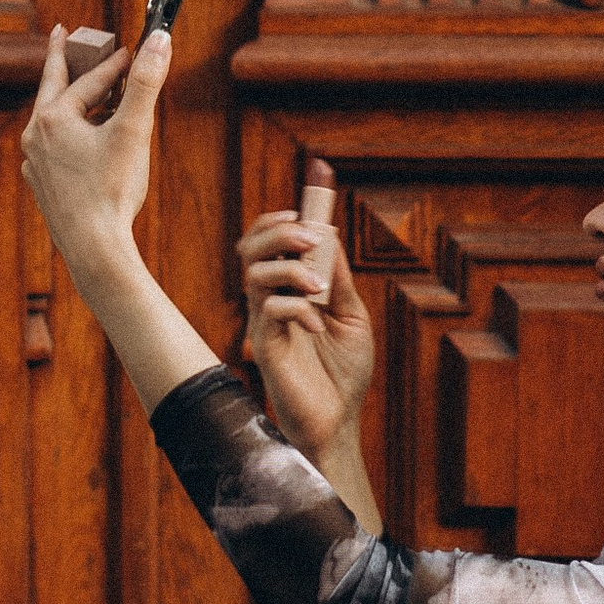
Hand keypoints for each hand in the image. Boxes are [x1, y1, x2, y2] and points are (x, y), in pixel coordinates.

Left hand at [20, 23, 173, 278]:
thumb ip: (145, 82)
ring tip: (78, 90)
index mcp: (54, 118)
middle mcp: (36, 136)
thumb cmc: (112, 190)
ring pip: (51, 120)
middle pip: (52, 87)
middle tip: (61, 34)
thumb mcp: (133, 130)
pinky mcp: (42, 184)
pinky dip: (66, 135)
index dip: (115, 65)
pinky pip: (52, 148)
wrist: (93, 247)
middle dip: (61, 59)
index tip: (133, 52)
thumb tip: (158, 39)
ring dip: (68, 101)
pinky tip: (74, 141)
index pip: (90, 81)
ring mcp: (36, 162)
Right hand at [240, 175, 375, 470]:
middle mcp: (271, 300)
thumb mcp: (350, 315)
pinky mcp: (265, 346)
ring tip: (317, 283)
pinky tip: (316, 322)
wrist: (337, 421)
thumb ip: (336, 277)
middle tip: (307, 235)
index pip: (276, 241)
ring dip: (287, 265)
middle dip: (277, 230)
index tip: (315, 182)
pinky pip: (267, 310)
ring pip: (253, 271)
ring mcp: (264, 322)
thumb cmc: (342, 373)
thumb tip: (328, 233)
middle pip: (252, 246)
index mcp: (290, 289)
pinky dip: (294, 305)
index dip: (289, 211)